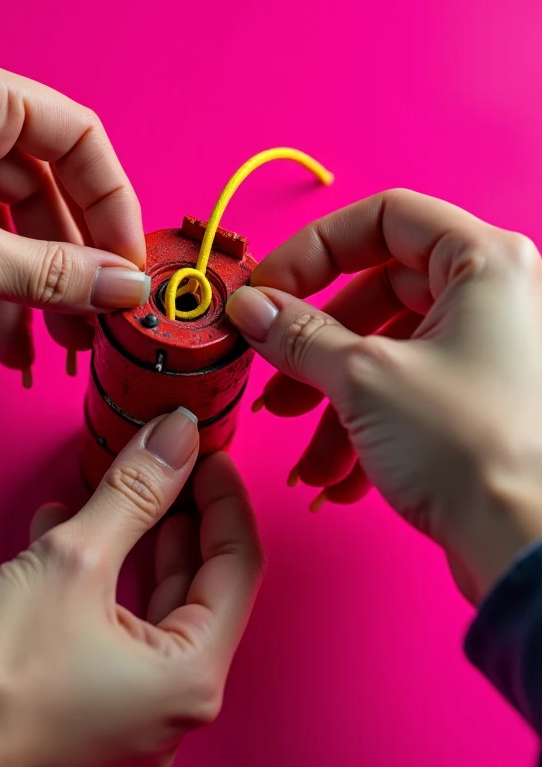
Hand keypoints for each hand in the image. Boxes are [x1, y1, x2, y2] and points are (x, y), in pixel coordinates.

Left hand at [0, 48, 147, 376]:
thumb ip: (54, 273)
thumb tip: (124, 288)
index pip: (79, 137)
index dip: (114, 204)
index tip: (129, 265)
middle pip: (47, 186)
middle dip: (72, 262)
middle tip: (95, 320)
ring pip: (12, 218)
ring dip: (36, 286)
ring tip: (53, 345)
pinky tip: (6, 340)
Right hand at [0, 408, 263, 766]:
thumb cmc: (2, 674)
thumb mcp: (76, 560)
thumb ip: (136, 492)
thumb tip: (177, 437)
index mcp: (191, 676)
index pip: (238, 565)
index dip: (224, 499)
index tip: (206, 454)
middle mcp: (174, 704)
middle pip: (200, 586)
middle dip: (182, 517)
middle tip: (171, 467)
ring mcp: (134, 712)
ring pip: (155, 604)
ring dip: (136, 543)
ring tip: (124, 493)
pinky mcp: (94, 709)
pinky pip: (118, 628)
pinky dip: (103, 579)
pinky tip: (66, 533)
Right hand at [226, 189, 541, 603]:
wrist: (530, 550)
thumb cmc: (474, 448)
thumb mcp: (365, 378)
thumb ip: (299, 334)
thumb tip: (252, 308)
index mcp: (483, 262)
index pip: (384, 217)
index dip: (315, 249)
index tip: (268, 289)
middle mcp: (494, 299)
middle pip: (381, 290)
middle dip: (317, 344)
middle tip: (274, 376)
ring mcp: (489, 354)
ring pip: (389, 352)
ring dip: (333, 401)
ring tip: (304, 451)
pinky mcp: (481, 405)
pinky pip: (409, 396)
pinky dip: (366, 430)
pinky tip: (336, 478)